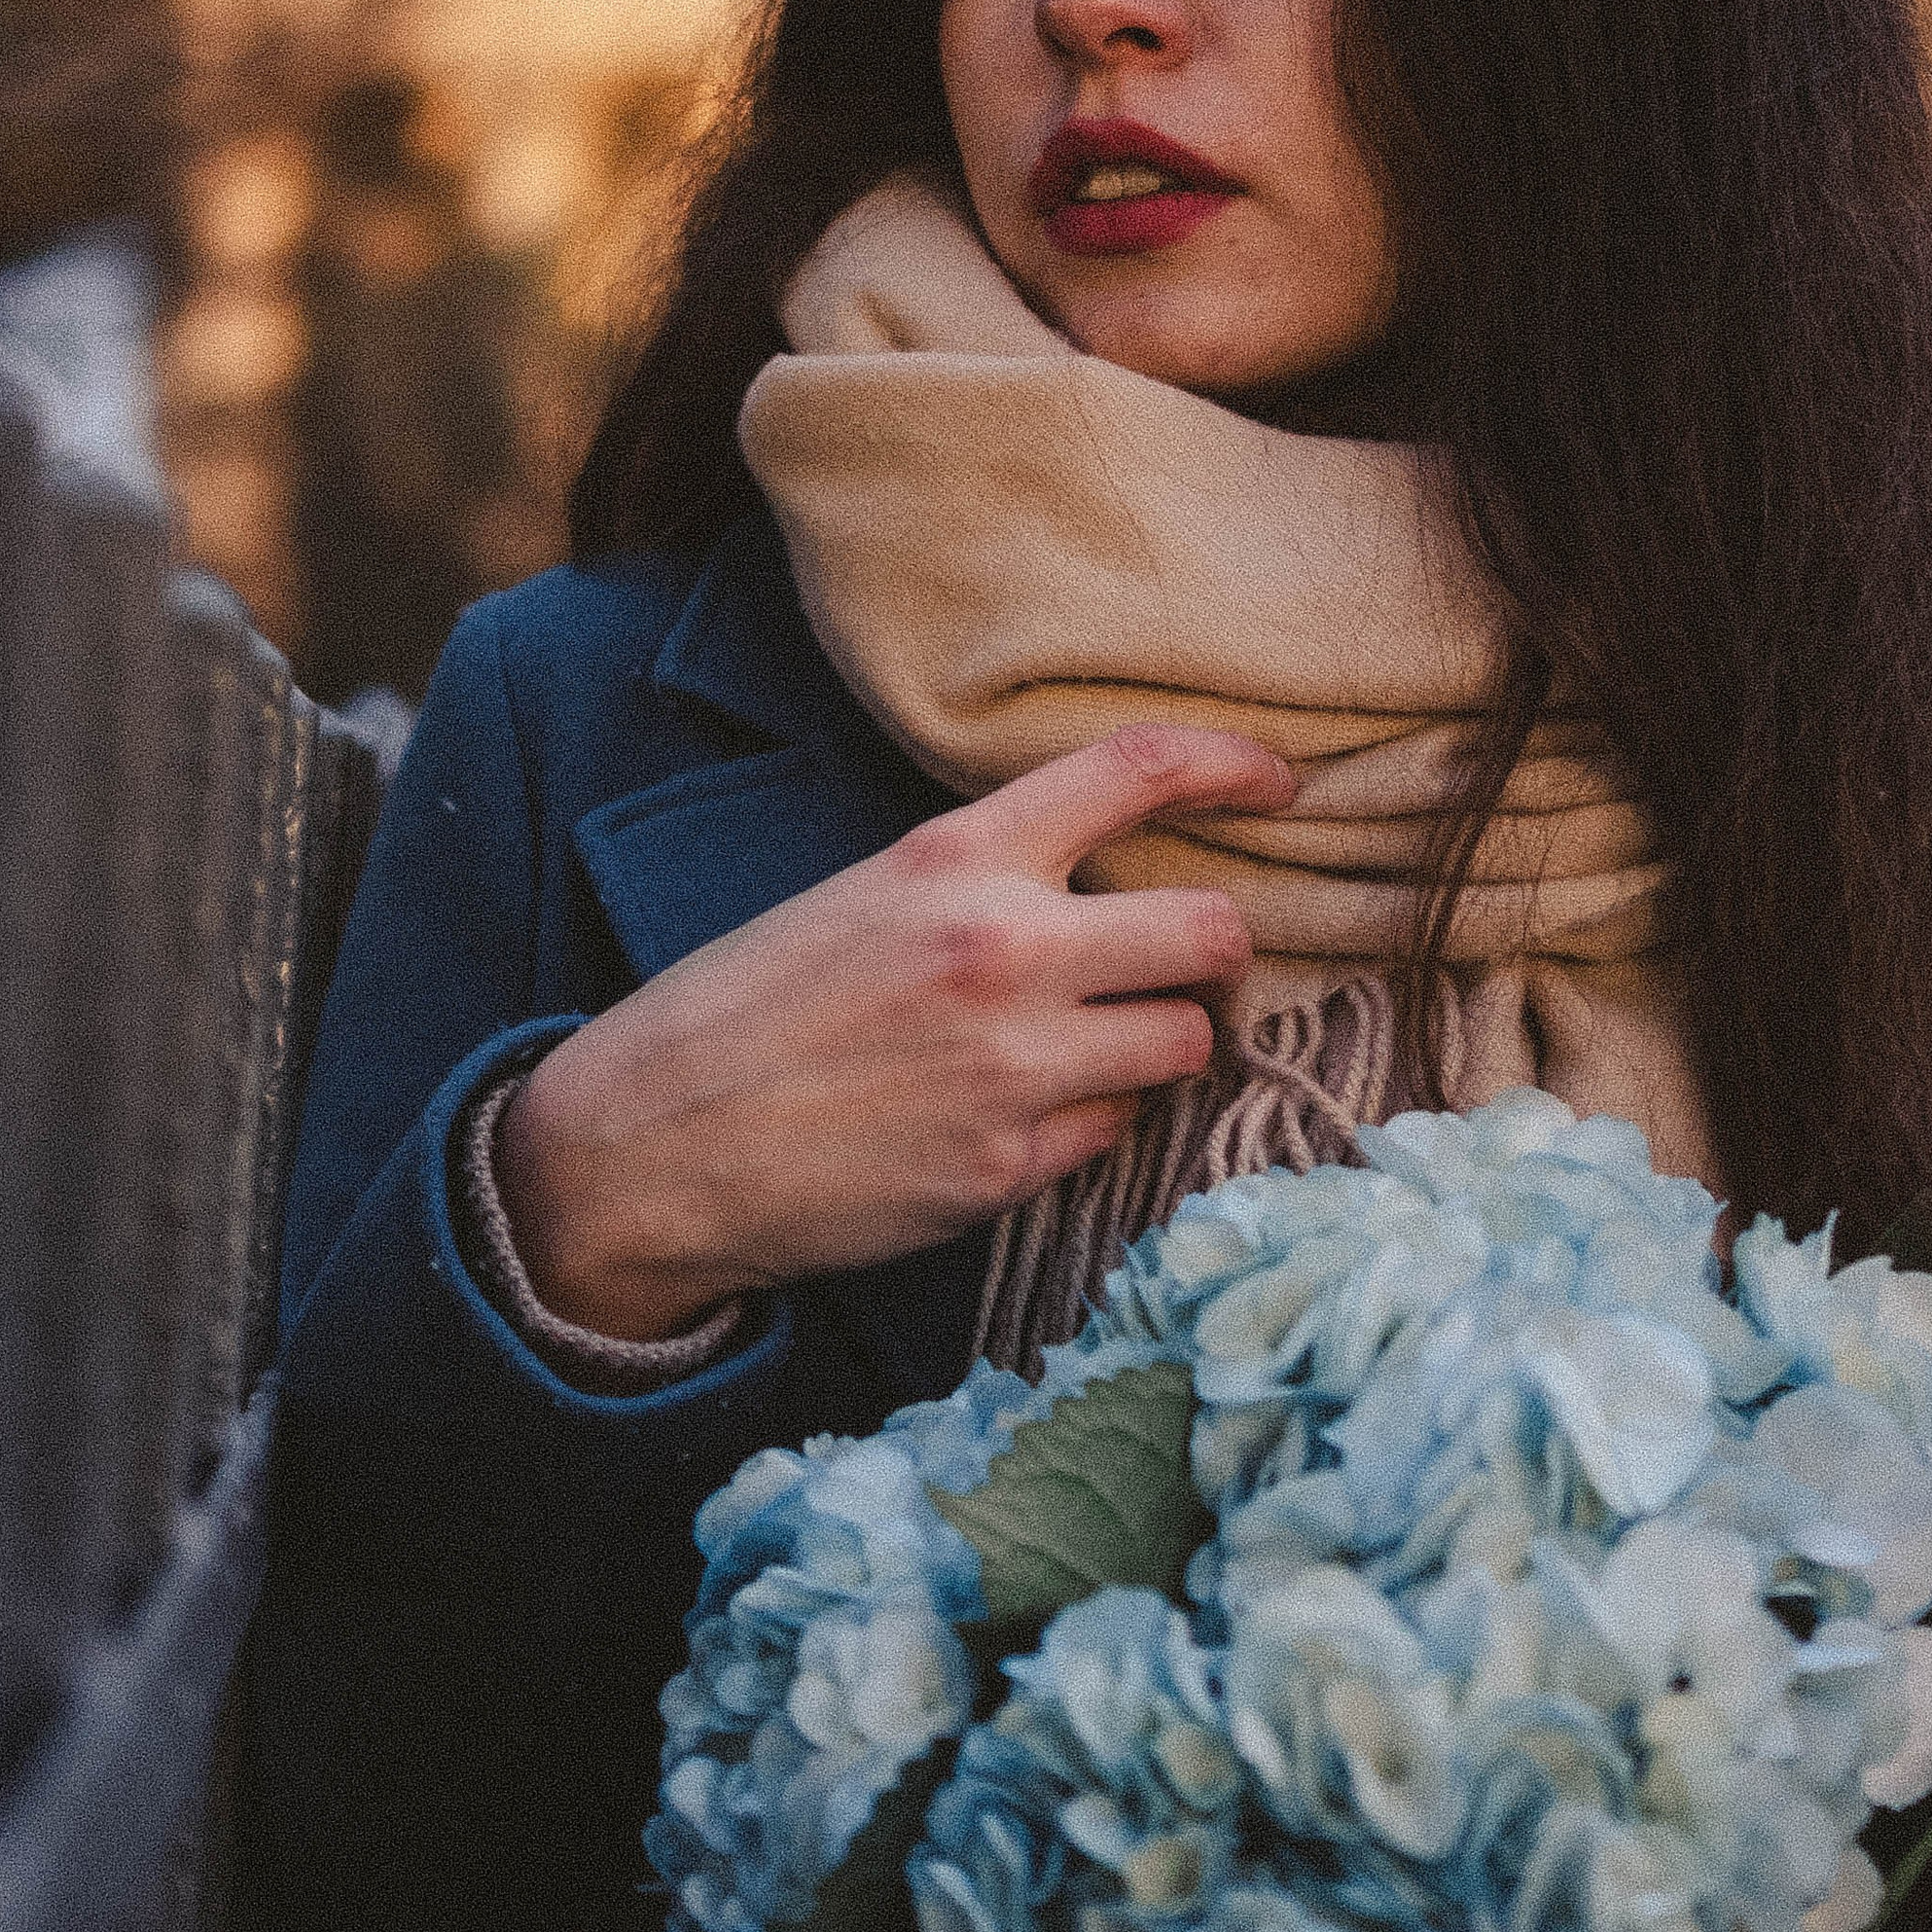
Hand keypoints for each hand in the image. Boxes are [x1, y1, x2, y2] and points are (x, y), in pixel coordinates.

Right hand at [496, 722, 1294, 1340]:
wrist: (650, 1146)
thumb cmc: (751, 1010)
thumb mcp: (863, 896)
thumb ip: (987, 880)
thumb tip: (1109, 888)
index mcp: (956, 857)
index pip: (1136, 771)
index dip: (1232, 766)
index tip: (1281, 782)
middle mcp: (1002, 949)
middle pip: (1215, 933)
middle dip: (1223, 952)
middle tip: (1189, 966)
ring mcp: (1015, 1065)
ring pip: (1187, 1041)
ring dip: (1165, 1043)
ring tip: (1105, 1046)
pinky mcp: (1009, 1165)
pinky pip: (1118, 1129)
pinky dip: (1096, 1120)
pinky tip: (1029, 1113)